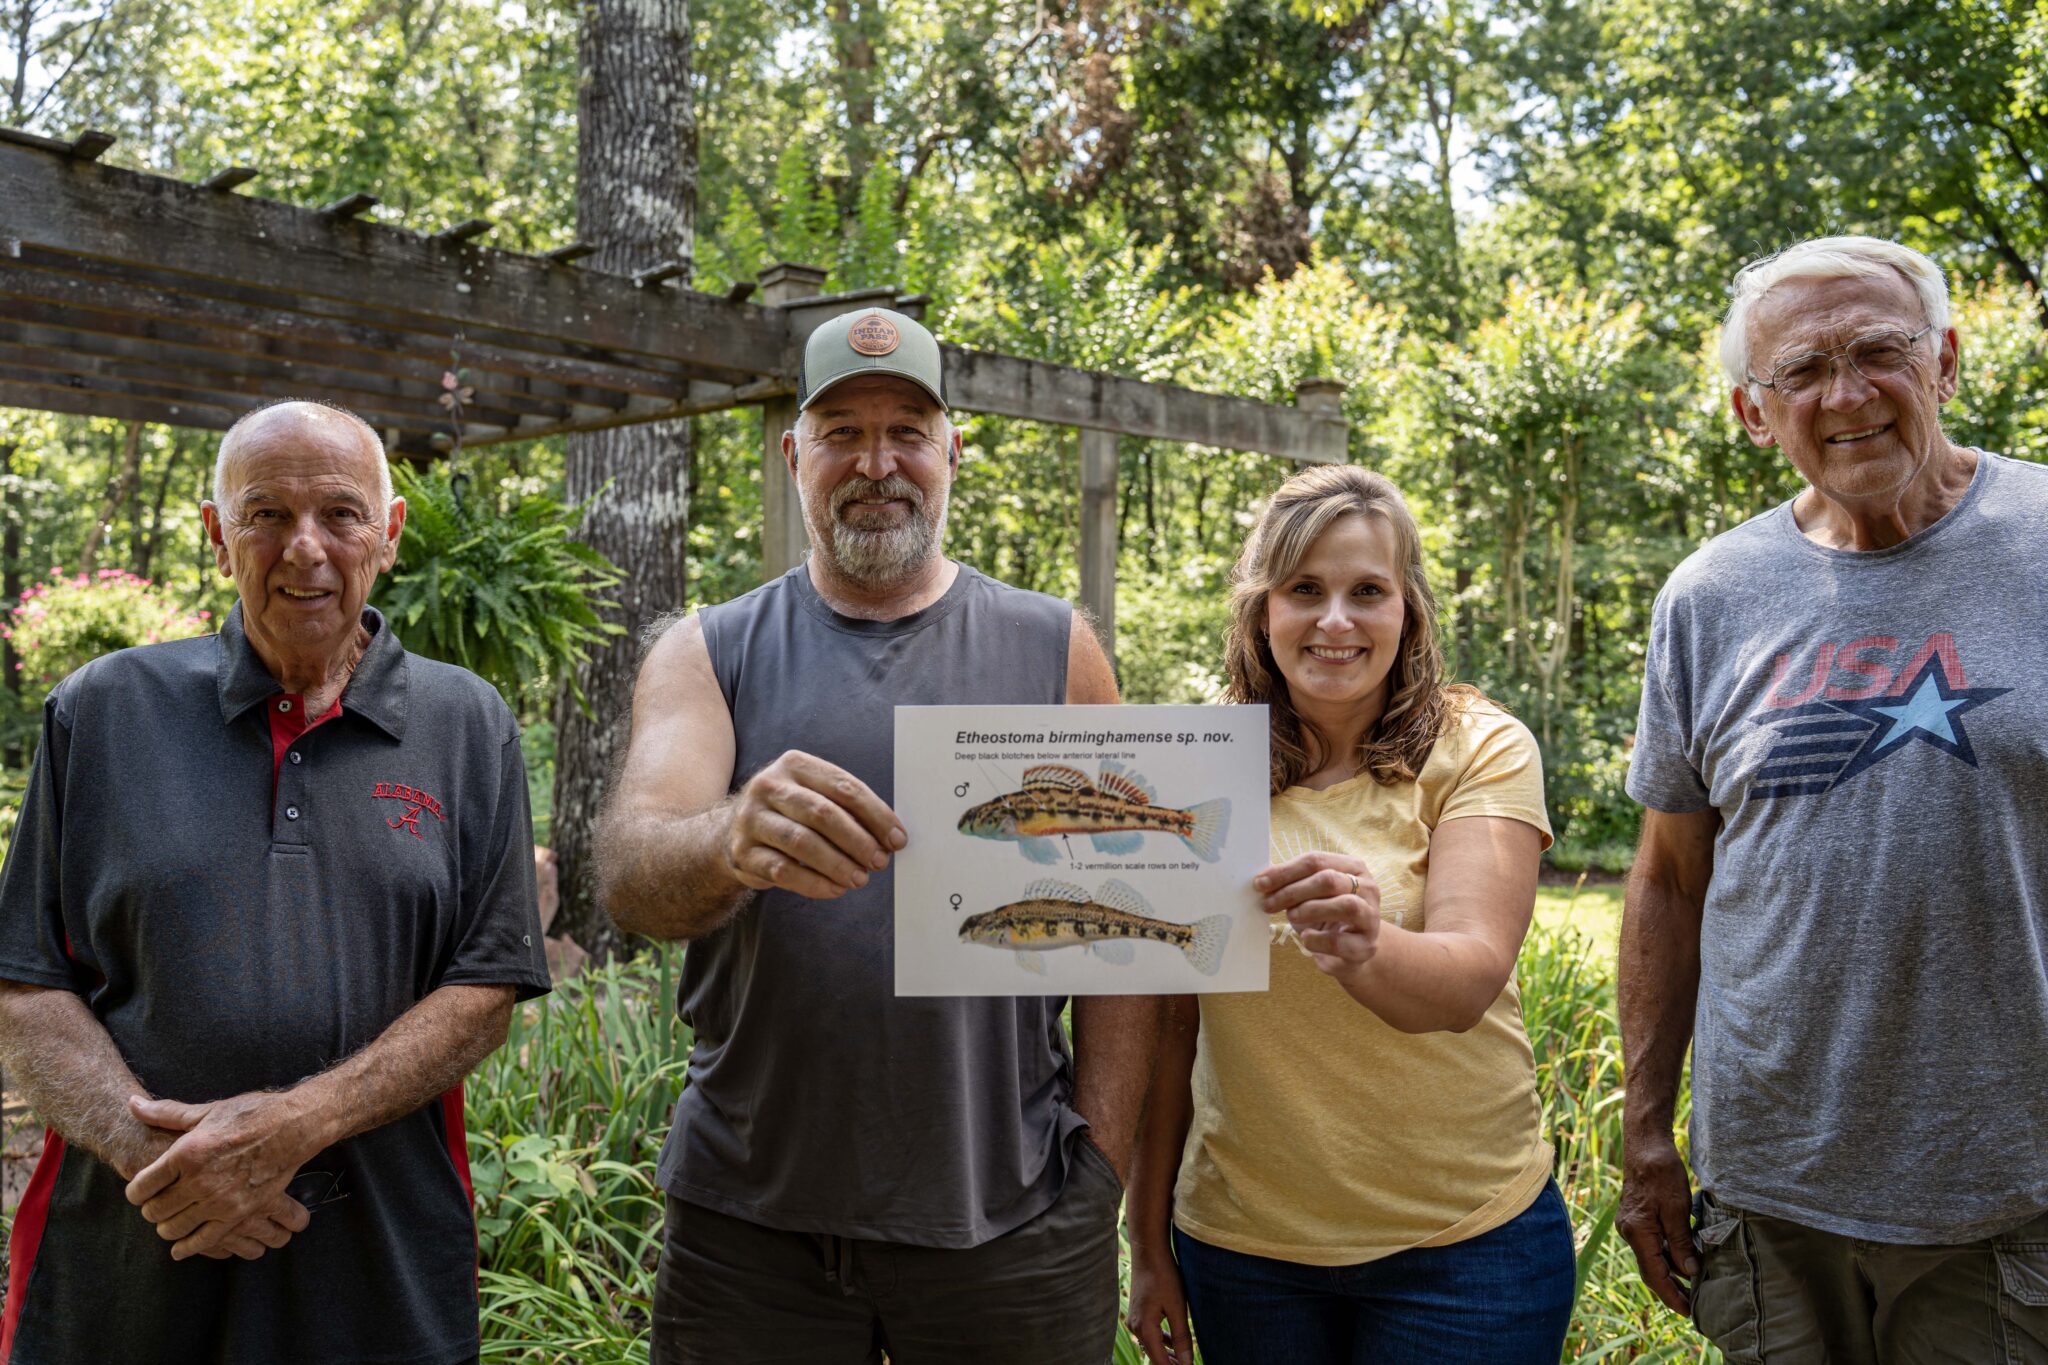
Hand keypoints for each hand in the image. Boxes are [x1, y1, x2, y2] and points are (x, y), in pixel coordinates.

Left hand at [123, 1090, 327, 1260]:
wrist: (291, 1128)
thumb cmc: (248, 1115)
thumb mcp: (205, 1111)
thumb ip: (165, 1113)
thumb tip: (131, 1104)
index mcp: (185, 1153)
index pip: (140, 1187)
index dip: (135, 1192)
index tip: (141, 1190)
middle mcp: (198, 1180)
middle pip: (154, 1211)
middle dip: (150, 1209)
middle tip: (157, 1204)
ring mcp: (218, 1200)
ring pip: (173, 1228)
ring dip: (166, 1227)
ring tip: (170, 1220)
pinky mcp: (238, 1214)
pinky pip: (203, 1241)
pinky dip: (187, 1247)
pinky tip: (181, 1247)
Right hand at [724, 750, 905, 899]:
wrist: (732, 832)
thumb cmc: (789, 814)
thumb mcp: (813, 796)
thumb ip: (847, 809)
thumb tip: (890, 838)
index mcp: (794, 765)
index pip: (844, 787)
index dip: (876, 815)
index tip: (897, 839)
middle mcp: (768, 786)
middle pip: (823, 813)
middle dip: (858, 841)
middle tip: (880, 862)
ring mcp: (751, 819)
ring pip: (803, 843)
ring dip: (838, 864)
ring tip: (860, 879)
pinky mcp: (742, 853)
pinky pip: (784, 871)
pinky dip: (815, 884)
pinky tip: (835, 889)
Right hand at [1125, 1246, 1195, 1364]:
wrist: (1148, 1252)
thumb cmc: (1164, 1276)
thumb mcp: (1178, 1308)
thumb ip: (1182, 1337)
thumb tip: (1187, 1362)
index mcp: (1144, 1328)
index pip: (1160, 1362)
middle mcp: (1135, 1327)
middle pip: (1154, 1356)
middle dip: (1172, 1363)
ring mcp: (1134, 1319)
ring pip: (1152, 1345)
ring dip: (1168, 1354)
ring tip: (1185, 1359)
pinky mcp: (1138, 1312)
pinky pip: (1149, 1334)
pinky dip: (1162, 1341)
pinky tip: (1174, 1342)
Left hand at [1255, 852, 1381, 977]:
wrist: (1351, 950)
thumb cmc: (1326, 915)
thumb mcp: (1310, 894)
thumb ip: (1292, 881)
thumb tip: (1262, 878)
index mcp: (1353, 867)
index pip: (1316, 860)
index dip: (1285, 871)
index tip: (1260, 883)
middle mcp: (1368, 888)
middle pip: (1329, 880)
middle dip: (1292, 891)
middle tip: (1268, 903)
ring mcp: (1371, 917)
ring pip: (1345, 905)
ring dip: (1310, 910)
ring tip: (1291, 916)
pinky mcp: (1366, 946)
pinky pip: (1340, 941)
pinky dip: (1317, 939)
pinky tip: (1306, 938)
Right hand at [1619, 1131, 1697, 1314]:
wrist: (1645, 1146)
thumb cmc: (1661, 1173)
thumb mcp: (1677, 1209)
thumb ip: (1681, 1242)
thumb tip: (1689, 1272)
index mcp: (1637, 1232)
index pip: (1654, 1275)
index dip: (1671, 1296)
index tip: (1689, 1312)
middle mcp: (1630, 1232)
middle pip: (1651, 1270)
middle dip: (1672, 1290)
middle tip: (1694, 1307)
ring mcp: (1632, 1225)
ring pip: (1653, 1258)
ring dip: (1672, 1273)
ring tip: (1695, 1288)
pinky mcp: (1637, 1218)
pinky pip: (1653, 1245)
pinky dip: (1668, 1257)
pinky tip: (1685, 1261)